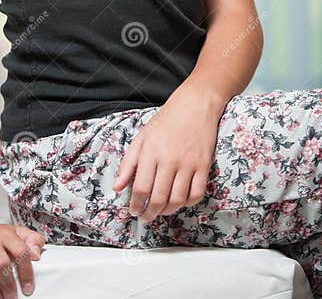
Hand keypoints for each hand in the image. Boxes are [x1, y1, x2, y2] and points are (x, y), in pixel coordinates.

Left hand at [111, 89, 219, 222]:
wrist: (195, 105)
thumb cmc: (166, 120)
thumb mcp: (142, 137)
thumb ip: (128, 163)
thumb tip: (117, 186)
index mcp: (151, 152)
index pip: (141, 188)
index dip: (136, 205)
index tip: (134, 210)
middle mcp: (169, 160)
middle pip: (158, 198)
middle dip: (149, 213)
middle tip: (145, 217)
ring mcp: (188, 164)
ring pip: (177, 200)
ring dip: (167, 212)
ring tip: (160, 212)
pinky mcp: (204, 166)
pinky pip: (196, 194)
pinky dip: (187, 203)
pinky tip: (180, 201)